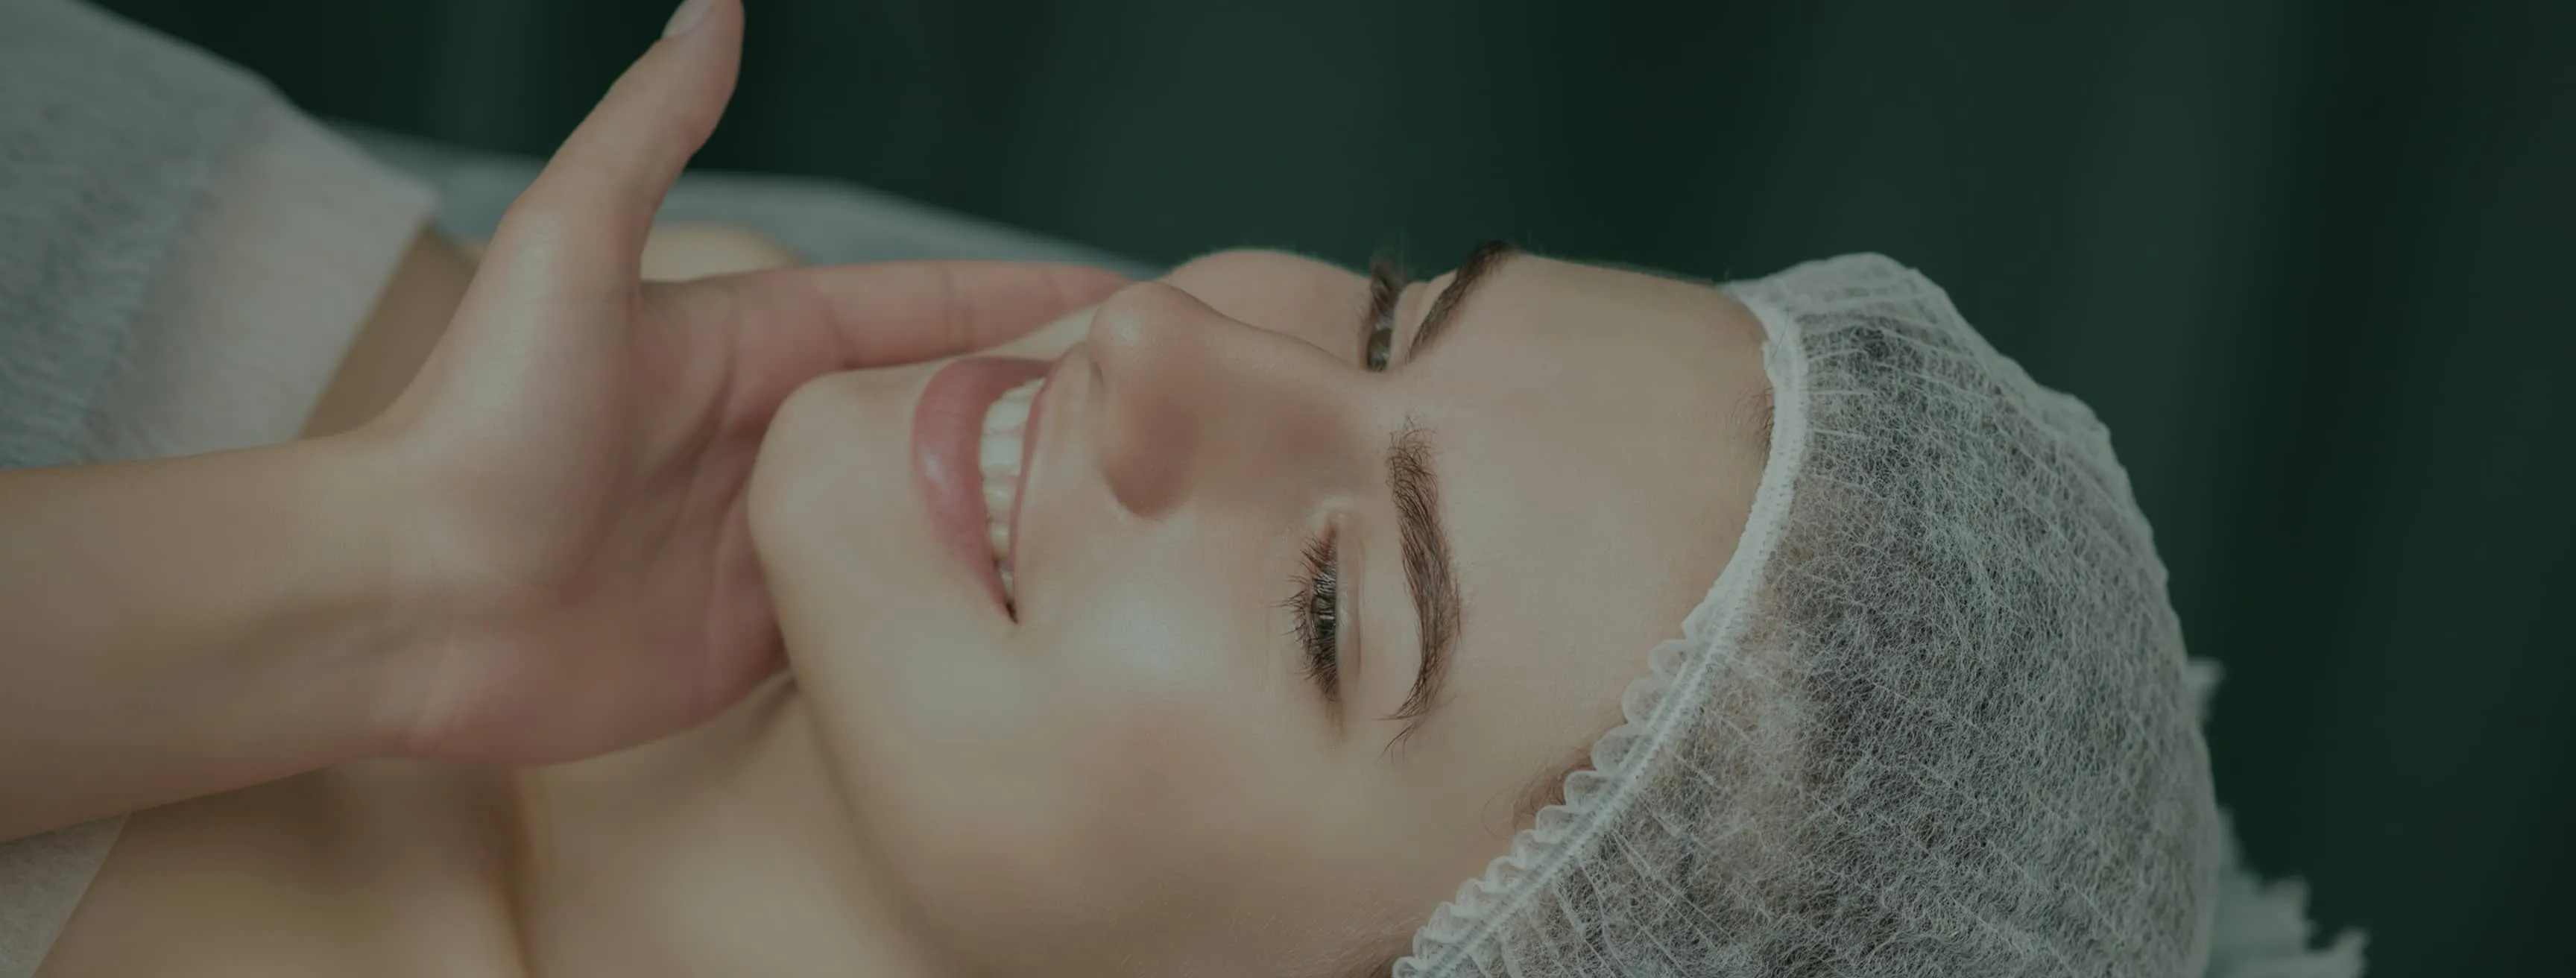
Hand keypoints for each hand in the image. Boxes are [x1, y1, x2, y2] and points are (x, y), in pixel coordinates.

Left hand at [354, 0, 1124, 761]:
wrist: (400, 605)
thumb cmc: (481, 420)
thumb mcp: (570, 246)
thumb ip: (652, 131)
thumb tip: (716, 2)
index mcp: (757, 343)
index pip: (925, 311)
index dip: (1028, 301)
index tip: (1137, 300)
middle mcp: (779, 440)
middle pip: (946, 417)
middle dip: (1055, 410)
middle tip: (1174, 417)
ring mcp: (779, 543)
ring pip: (933, 520)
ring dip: (1022, 517)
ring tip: (1142, 518)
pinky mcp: (764, 640)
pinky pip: (886, 619)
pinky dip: (958, 612)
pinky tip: (1040, 612)